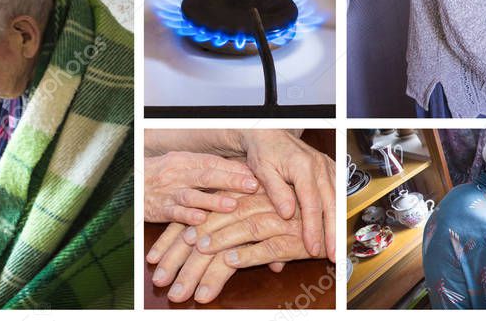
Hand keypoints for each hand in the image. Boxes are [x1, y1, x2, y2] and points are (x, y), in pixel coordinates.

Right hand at [145, 152, 259, 224]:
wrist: (130, 183)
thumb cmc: (162, 174)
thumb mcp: (181, 164)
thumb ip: (206, 167)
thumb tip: (239, 170)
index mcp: (186, 160)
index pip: (213, 162)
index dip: (234, 169)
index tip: (255, 175)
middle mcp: (178, 174)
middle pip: (207, 176)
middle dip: (231, 181)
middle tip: (252, 186)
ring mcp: (169, 192)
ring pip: (193, 195)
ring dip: (213, 201)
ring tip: (232, 205)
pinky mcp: (160, 209)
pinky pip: (174, 213)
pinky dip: (187, 217)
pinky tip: (201, 221)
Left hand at [147, 194, 314, 303]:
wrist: (326, 215)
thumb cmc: (288, 214)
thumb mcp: (255, 216)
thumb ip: (232, 229)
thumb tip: (203, 248)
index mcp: (238, 199)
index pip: (200, 217)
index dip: (176, 238)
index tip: (159, 260)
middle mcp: (252, 206)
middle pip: (211, 229)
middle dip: (187, 259)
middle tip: (171, 286)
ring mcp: (272, 221)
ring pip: (236, 238)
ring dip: (213, 260)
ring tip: (193, 283)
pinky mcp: (290, 238)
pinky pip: (266, 247)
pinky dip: (248, 254)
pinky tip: (231, 264)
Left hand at [240, 131, 335, 260]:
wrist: (270, 134)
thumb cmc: (264, 151)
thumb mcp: (263, 170)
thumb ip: (276, 191)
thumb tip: (288, 213)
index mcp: (303, 166)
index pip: (312, 203)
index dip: (313, 228)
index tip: (313, 248)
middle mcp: (319, 166)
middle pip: (331, 204)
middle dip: (333, 232)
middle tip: (333, 254)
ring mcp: (327, 167)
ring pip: (339, 200)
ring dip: (339, 224)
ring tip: (338, 246)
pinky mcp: (329, 170)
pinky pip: (340, 192)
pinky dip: (340, 211)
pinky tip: (339, 227)